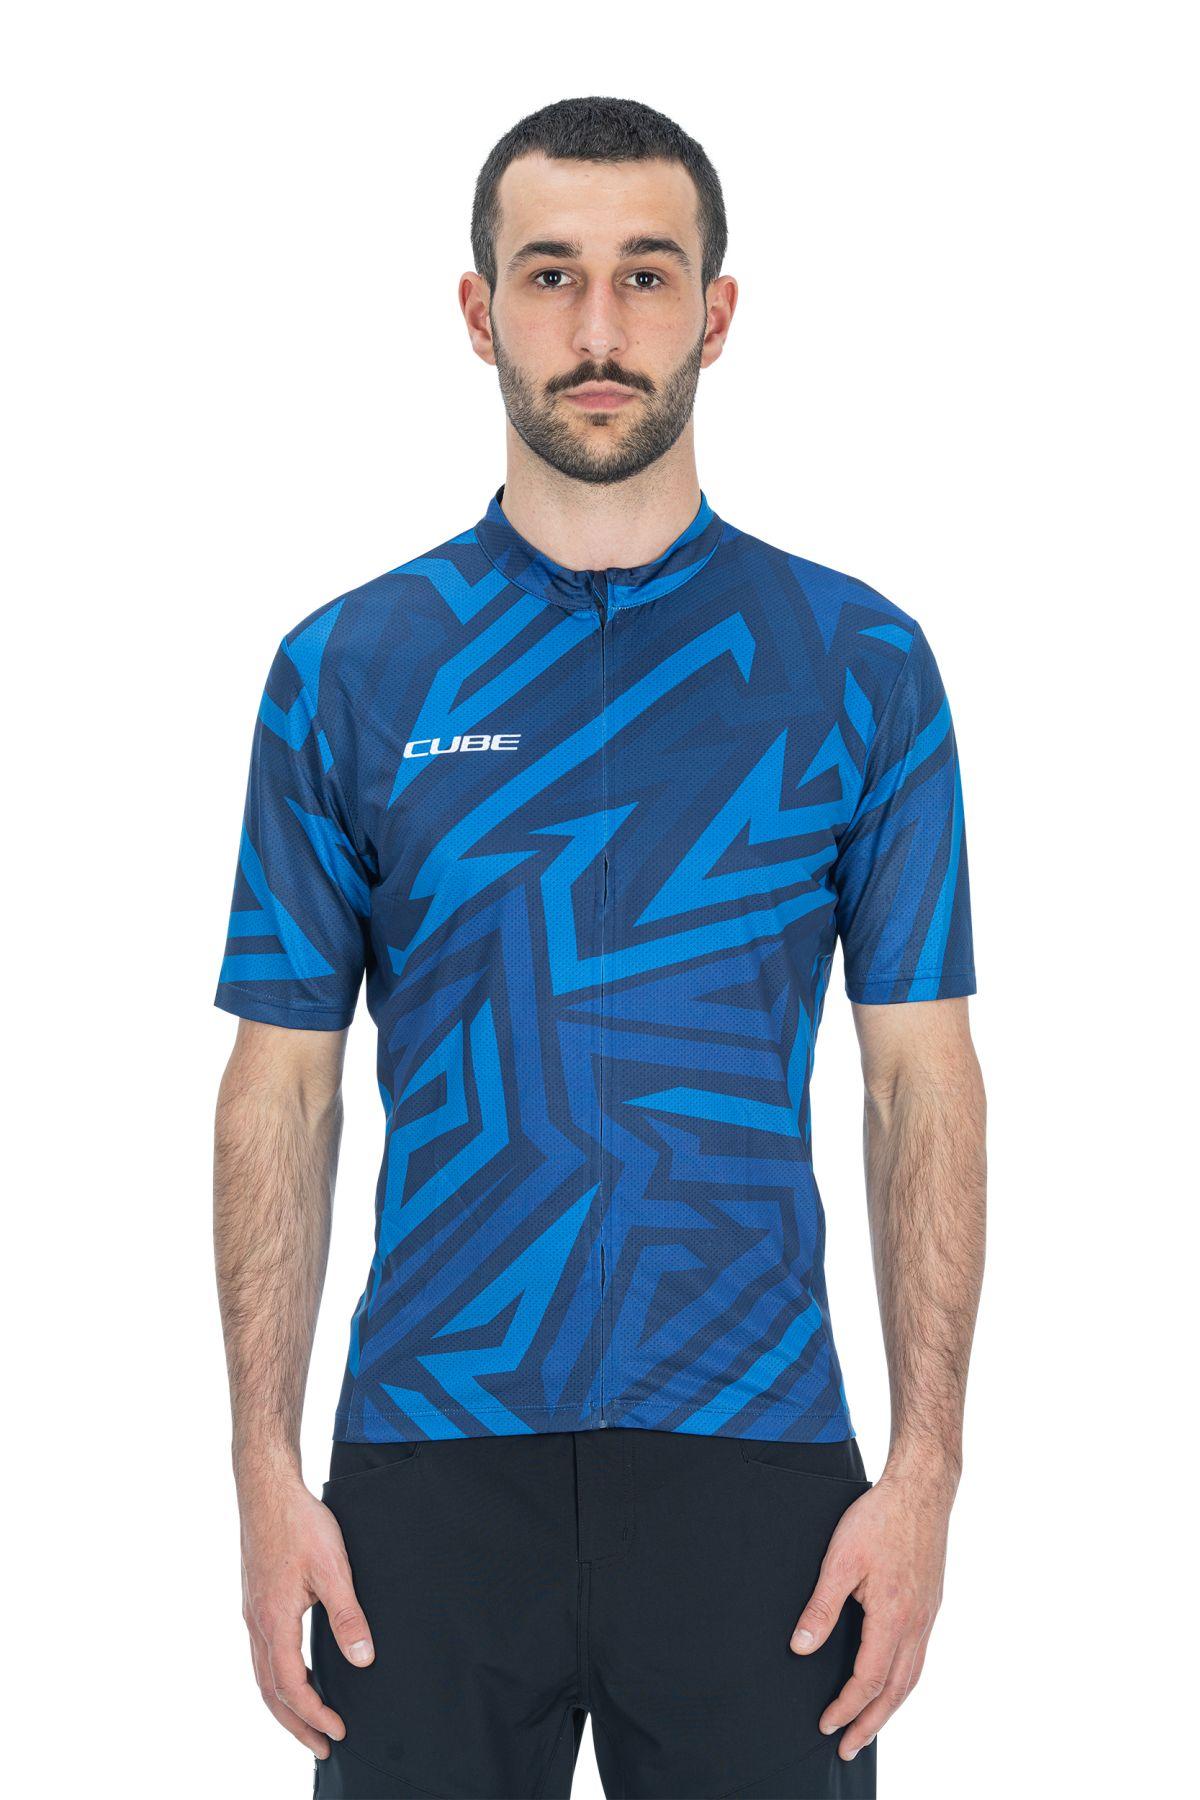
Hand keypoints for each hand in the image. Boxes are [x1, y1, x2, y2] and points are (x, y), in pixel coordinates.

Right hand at [239, 1474, 374, 1759]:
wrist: (266, 1488)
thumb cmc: (299, 1523)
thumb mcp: (333, 1568)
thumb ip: (347, 1617)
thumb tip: (362, 1660)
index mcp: (274, 1620)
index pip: (290, 1687)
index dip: (314, 1714)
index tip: (337, 1732)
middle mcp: (257, 1623)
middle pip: (270, 1692)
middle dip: (295, 1724)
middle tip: (321, 1747)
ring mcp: (252, 1612)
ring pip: (262, 1674)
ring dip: (284, 1705)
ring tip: (307, 1722)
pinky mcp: (255, 1600)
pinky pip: (261, 1654)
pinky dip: (276, 1678)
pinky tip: (292, 1675)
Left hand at [789, 1464, 952, 1760]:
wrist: (921, 1489)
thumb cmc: (879, 1518)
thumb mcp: (841, 1559)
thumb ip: (821, 1606)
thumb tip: (801, 1648)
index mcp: (893, 1616)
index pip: (868, 1679)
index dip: (846, 1706)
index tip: (825, 1724)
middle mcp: (916, 1623)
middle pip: (896, 1690)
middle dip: (870, 1723)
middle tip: (848, 1747)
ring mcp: (928, 1615)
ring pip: (912, 1676)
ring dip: (890, 1707)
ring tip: (869, 1726)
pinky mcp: (931, 1603)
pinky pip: (919, 1656)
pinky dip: (904, 1681)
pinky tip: (893, 1682)